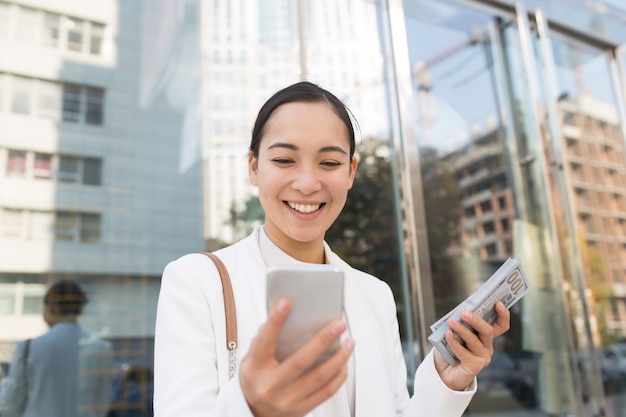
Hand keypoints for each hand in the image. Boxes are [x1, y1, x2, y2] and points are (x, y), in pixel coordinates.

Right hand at [239, 298, 354, 416]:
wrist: (253, 413)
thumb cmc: (255, 381)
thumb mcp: (251, 360)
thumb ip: (264, 340)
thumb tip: (282, 316)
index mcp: (256, 369)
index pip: (265, 342)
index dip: (275, 322)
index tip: (286, 303)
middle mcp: (271, 386)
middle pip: (300, 361)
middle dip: (322, 340)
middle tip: (338, 325)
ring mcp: (287, 400)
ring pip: (318, 378)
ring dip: (338, 358)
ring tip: (349, 343)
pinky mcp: (300, 410)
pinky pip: (325, 393)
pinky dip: (338, 377)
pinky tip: (344, 364)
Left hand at [433, 301, 509, 390]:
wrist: (443, 372)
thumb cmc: (449, 350)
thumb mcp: (455, 333)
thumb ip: (460, 324)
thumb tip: (459, 313)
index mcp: (485, 336)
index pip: (500, 325)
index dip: (503, 315)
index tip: (498, 303)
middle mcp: (487, 346)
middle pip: (488, 331)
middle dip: (477, 321)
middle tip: (464, 313)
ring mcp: (482, 357)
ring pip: (475, 341)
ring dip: (462, 330)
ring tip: (451, 322)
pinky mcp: (475, 366)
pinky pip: (464, 352)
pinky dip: (454, 343)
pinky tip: (448, 335)